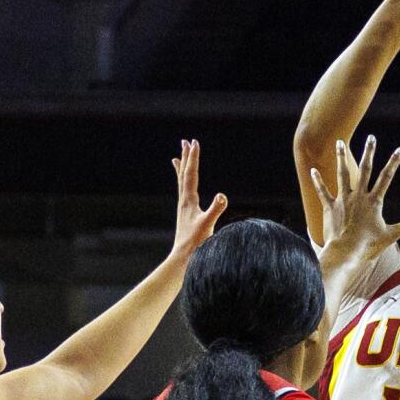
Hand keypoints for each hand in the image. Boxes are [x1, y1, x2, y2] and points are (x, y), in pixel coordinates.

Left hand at [167, 140, 226, 259]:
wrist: (183, 257)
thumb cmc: (195, 243)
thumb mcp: (207, 224)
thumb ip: (215, 209)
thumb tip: (222, 195)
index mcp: (188, 200)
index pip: (191, 174)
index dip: (193, 158)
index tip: (194, 142)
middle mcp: (184, 200)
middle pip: (183, 173)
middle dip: (186, 157)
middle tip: (185, 141)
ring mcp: (183, 207)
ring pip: (182, 182)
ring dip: (182, 167)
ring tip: (178, 156)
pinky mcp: (185, 213)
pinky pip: (183, 192)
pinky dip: (183, 183)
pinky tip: (184, 185)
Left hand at [310, 135, 399, 281]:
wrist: (345, 254)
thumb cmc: (368, 246)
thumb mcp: (391, 235)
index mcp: (374, 202)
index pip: (386, 178)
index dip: (393, 163)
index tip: (399, 150)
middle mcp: (358, 197)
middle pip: (365, 170)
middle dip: (369, 153)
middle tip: (371, 138)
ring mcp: (343, 201)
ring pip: (342, 174)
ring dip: (341, 158)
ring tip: (339, 142)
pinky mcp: (330, 208)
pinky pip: (322, 192)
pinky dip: (317, 181)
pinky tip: (313, 170)